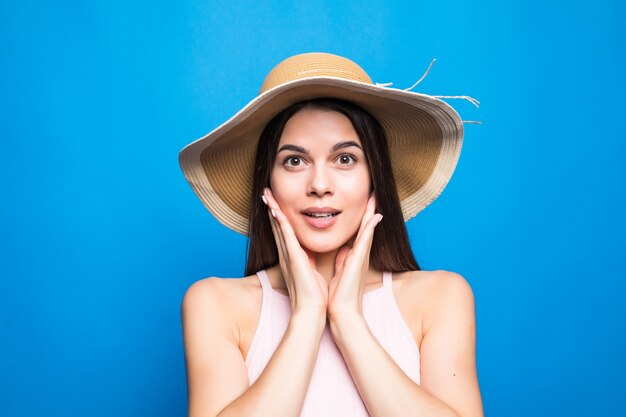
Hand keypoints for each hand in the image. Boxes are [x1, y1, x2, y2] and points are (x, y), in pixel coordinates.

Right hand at [262, 188, 327, 315]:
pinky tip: (276, 210)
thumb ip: (310, 260)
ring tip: (266, 194)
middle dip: (271, 208)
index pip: (284, 232)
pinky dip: (280, 222)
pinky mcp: (293, 258)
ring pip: (278, 227)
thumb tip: (313, 252)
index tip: (276, 201)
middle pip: (277, 226)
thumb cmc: (314, 295)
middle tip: (265, 192)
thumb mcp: (312, 272)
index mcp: (292, 257)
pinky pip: (285, 236)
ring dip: (272, 209)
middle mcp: (286, 254)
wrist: (311, 311)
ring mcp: (288, 255)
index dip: (279, 216)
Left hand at [327, 194, 382, 321]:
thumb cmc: (340, 294)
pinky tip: (375, 216)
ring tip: (374, 196)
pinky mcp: (359, 260)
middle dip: (370, 208)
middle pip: (366, 225)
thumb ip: (343, 259)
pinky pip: (365, 240)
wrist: (341, 310)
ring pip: (368, 229)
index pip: (359, 230)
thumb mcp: (340, 271)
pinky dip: (370, 227)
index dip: (362, 215)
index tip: (365, 200)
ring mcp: (361, 256)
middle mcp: (360, 253)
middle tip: (374, 192)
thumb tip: (344, 249)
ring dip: (371, 212)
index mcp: (354, 255)